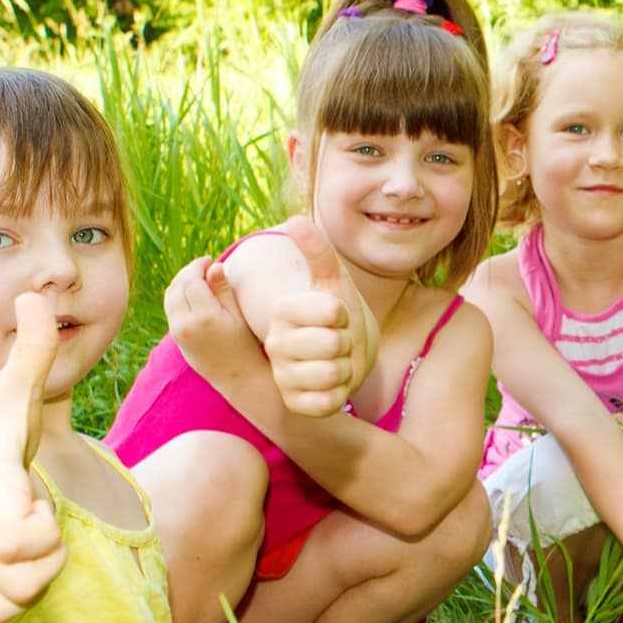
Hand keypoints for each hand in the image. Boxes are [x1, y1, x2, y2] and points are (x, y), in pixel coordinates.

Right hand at [0, 293, 66, 621]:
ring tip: (35, 542)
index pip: (16, 538)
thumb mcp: (12, 389)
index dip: (43, 531)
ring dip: (34, 582)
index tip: (41, 500)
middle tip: (43, 519)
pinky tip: (24, 563)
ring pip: (6, 606)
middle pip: (21, 581)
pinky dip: (16, 599)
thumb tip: (35, 297)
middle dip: (49, 559)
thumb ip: (31, 350)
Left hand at [165, 255, 258, 385]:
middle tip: (204, 267)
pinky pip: (170, 307)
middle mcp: (186, 324)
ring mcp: (178, 332)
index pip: (191, 280)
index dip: (198, 265)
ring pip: (170, 295)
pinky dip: (177, 295)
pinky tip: (193, 293)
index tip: (210, 260)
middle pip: (177, 285)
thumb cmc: (244, 343)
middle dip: (188, 271)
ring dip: (180, 282)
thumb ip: (223, 289)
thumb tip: (214, 266)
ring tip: (199, 278)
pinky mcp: (175, 337)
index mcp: (204, 317)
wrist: (236, 376)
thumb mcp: (238, 315)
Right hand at [265, 216, 369, 416]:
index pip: (332, 311)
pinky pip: (328, 401)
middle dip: (347, 343)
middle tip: (337, 343)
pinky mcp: (295, 404)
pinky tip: (331, 385)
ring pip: (333, 373)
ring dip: (345, 369)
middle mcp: (276, 343)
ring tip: (335, 362)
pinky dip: (340, 393)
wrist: (343, 355)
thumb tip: (294, 219)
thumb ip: (318, 252)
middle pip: (334, 343)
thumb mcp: (333, 282)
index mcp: (284, 311)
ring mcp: (283, 375)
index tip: (335, 316)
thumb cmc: (337, 316)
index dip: (344, 314)